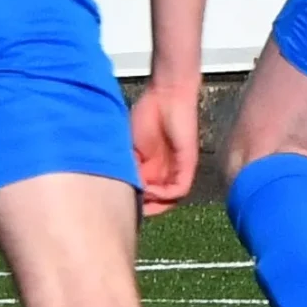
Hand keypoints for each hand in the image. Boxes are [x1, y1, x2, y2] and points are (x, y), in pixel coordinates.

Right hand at [131, 75, 199, 214]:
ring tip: (140, 199)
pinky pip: (180, 190)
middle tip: (130, 211)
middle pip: (159, 202)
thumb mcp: (129, 146)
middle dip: (145, 209)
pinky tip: (150, 190)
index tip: (119, 204)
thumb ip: (126, 166)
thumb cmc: (147, 115)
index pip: (147, 196)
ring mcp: (179, 168)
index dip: (135, 204)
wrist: (166, 95)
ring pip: (170, 200)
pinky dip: (165, 195)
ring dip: (155, 204)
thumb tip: (118, 188)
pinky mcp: (189, 164)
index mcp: (153, 169)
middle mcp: (167, 172)